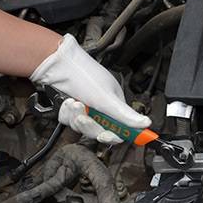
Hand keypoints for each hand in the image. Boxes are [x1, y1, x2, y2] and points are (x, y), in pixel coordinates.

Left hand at [30, 34, 150, 143]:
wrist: (56, 65)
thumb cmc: (84, 75)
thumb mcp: (106, 99)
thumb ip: (125, 115)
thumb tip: (146, 123)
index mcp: (115, 104)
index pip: (121, 128)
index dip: (115, 135)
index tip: (107, 137)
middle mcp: (102, 107)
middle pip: (99, 130)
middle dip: (89, 125)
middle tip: (83, 116)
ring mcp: (86, 108)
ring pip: (82, 127)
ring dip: (75, 117)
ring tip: (73, 103)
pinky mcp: (71, 108)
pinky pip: (69, 121)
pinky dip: (66, 113)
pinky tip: (66, 101)